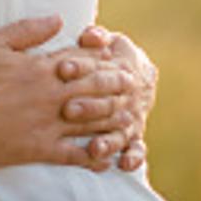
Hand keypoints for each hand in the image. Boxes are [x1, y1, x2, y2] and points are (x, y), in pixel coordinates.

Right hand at [0, 16, 134, 169]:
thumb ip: (28, 30)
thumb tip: (58, 18)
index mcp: (41, 68)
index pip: (83, 61)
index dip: (103, 60)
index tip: (117, 59)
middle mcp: (50, 95)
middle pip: (95, 89)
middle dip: (117, 87)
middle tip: (133, 87)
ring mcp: (46, 123)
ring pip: (91, 121)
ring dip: (113, 119)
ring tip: (129, 119)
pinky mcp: (38, 148)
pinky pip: (74, 154)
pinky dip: (93, 155)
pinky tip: (105, 156)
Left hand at [54, 24, 157, 171]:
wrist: (139, 73)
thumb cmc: (110, 55)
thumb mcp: (108, 41)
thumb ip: (97, 37)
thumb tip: (89, 35)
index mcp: (118, 69)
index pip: (98, 68)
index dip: (80, 66)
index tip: (61, 68)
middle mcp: (125, 96)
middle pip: (108, 102)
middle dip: (89, 107)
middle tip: (67, 110)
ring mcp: (131, 118)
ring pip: (120, 130)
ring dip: (108, 140)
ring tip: (95, 148)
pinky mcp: (134, 136)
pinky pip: (137, 149)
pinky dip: (134, 157)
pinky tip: (124, 165)